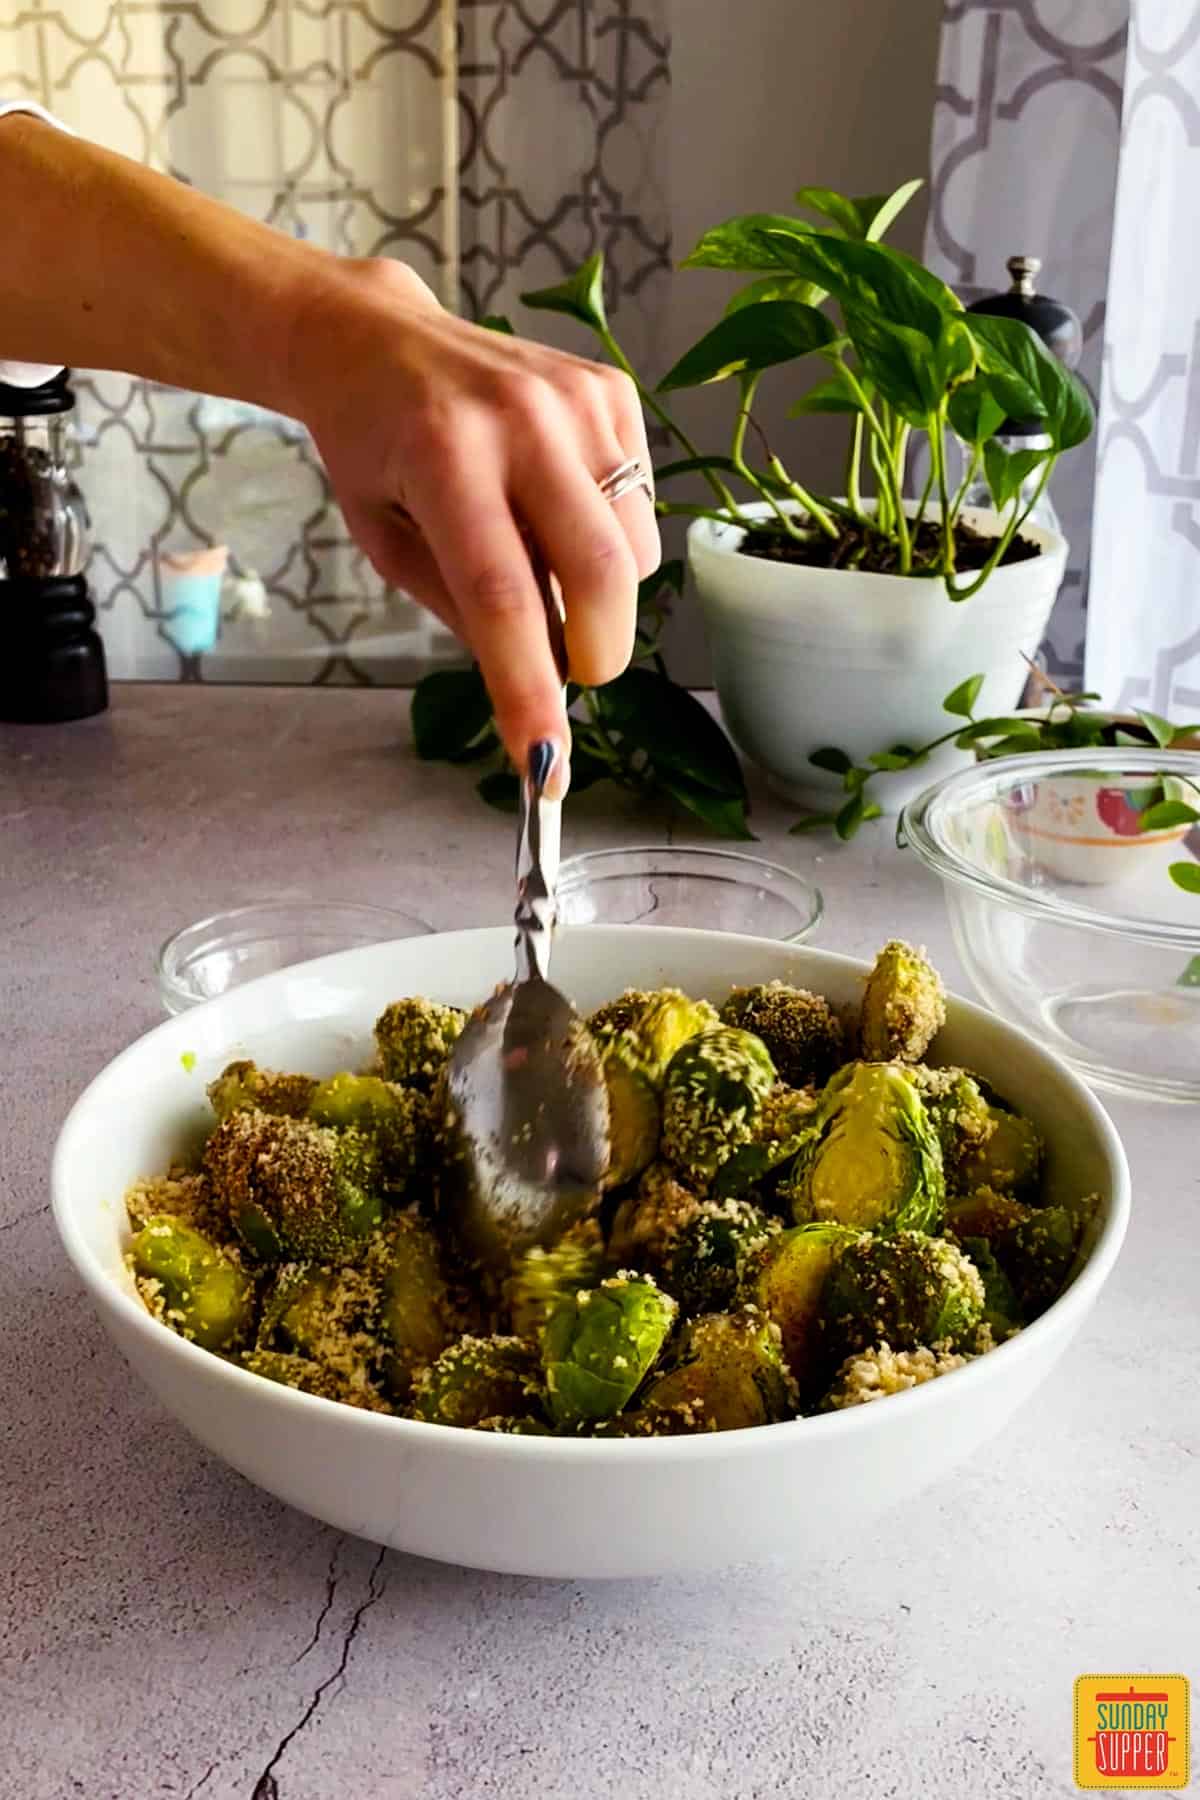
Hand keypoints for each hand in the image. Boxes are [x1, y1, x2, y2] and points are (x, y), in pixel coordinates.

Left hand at [286, 259, 659, 790]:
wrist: (376, 340)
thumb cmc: (374, 452)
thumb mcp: (386, 541)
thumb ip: (461, 607)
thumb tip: (540, 676)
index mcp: (445, 458)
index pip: (502, 600)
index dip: (529, 691)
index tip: (544, 764)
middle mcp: (521, 419)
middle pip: (598, 573)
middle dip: (598, 651)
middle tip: (575, 672)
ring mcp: (576, 398)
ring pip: (634, 548)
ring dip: (601, 590)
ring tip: (539, 555)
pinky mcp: (611, 390)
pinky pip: (642, 502)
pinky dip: (610, 532)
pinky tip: (556, 503)